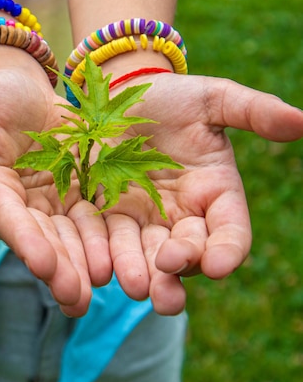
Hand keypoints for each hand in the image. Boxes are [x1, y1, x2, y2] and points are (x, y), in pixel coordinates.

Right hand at [0, 52, 110, 316]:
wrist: (26, 96)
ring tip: (98, 294)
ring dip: (81, 268)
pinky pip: (91, 226)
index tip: (42, 264)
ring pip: (66, 241)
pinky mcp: (75, 202)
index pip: (4, 216)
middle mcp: (15, 208)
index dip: (23, 239)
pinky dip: (104, 247)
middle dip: (56, 268)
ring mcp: (47, 208)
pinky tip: (120, 269)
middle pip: (38, 240)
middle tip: (74, 296)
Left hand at [102, 72, 302, 314]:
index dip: (227, 250)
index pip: (230, 231)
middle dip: (180, 268)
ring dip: (142, 275)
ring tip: (135, 287)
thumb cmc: (171, 97)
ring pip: (146, 255)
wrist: (118, 94)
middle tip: (167, 278)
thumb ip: (252, 112)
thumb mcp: (211, 98)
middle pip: (188, 253)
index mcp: (214, 193)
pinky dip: (104, 257)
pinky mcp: (106, 215)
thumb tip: (302, 121)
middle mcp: (180, 215)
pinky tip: (98, 269)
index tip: (220, 265)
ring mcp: (142, 218)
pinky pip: (106, 241)